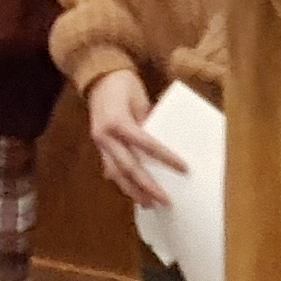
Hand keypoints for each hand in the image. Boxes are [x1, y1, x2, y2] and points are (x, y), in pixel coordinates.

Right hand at [83, 68, 183, 207]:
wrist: (97, 75)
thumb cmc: (123, 83)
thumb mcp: (140, 98)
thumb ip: (149, 121)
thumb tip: (164, 142)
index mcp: (117, 121)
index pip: (145, 144)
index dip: (165, 157)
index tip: (183, 168)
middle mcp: (105, 136)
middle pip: (128, 167)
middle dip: (146, 186)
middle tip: (164, 200)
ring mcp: (99, 143)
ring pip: (116, 173)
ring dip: (132, 191)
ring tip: (148, 204)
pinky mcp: (99, 146)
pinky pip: (111, 168)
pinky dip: (123, 182)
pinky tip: (133, 193)